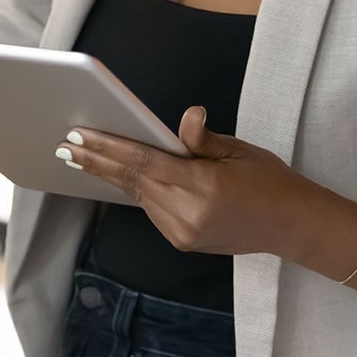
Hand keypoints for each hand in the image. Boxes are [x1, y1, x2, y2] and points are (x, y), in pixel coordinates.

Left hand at [58, 106, 324, 257]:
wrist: (293, 226)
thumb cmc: (269, 181)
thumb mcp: (239, 150)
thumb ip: (202, 138)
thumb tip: (187, 115)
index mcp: (201, 186)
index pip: (143, 162)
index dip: (107, 147)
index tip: (79, 135)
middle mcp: (188, 214)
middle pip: (131, 181)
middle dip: (95, 161)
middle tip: (64, 145)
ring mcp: (183, 232)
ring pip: (138, 196)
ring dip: (109, 175)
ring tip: (80, 156)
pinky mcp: (183, 241)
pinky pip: (150, 210)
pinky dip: (133, 190)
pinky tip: (115, 175)